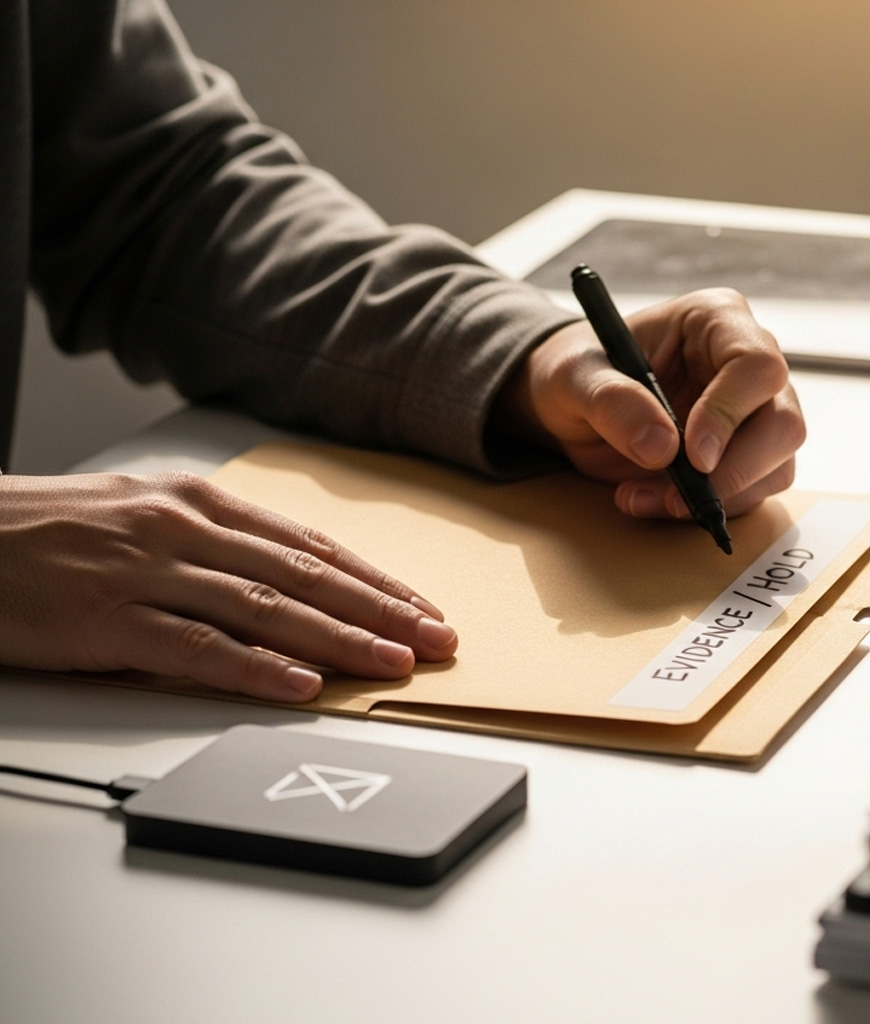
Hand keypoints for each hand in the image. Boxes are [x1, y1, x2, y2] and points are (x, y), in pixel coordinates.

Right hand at [0, 471, 456, 701]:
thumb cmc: (48, 532)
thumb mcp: (143, 516)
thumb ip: (215, 544)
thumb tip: (291, 579)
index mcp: (198, 503)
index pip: (313, 546)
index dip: (377, 581)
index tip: (424, 608)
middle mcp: (184, 530)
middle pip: (307, 576)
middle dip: (382, 611)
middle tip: (437, 641)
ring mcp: (148, 573)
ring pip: (268, 609)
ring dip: (341, 639)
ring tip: (393, 664)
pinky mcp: (109, 619)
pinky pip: (198, 647)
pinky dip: (258, 668)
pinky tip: (302, 684)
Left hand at [499, 288, 805, 517]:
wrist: (574, 406)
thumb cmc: (578, 373)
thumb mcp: (574, 377)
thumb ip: (612, 401)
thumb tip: (663, 447)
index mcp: (717, 320)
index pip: (757, 366)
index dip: (729, 414)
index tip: (691, 456)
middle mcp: (748, 365)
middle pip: (784, 423)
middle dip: (734, 471)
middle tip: (677, 496)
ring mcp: (755, 412)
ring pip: (777, 465)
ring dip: (717, 498)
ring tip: (645, 498)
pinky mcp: (748, 455)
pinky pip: (754, 492)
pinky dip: (709, 510)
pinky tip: (657, 502)